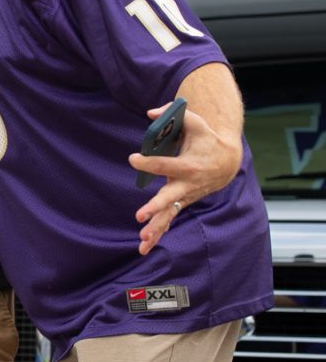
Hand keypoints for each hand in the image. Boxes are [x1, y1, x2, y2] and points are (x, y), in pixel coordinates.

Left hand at [130, 104, 242, 254]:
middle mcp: (187, 185)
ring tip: (142, 241)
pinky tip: (144, 247)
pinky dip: (158, 234)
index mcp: (190, 165)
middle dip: (156, 206)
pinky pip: (169, 220)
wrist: (227, 161)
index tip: (133, 158)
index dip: (148, 162)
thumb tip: (149, 114)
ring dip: (156, 228)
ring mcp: (184, 197)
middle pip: (170, 198)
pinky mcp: (181, 203)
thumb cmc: (206, 138)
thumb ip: (174, 113)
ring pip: (169, 215)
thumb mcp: (195, 122)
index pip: (166, 165)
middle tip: (140, 215)